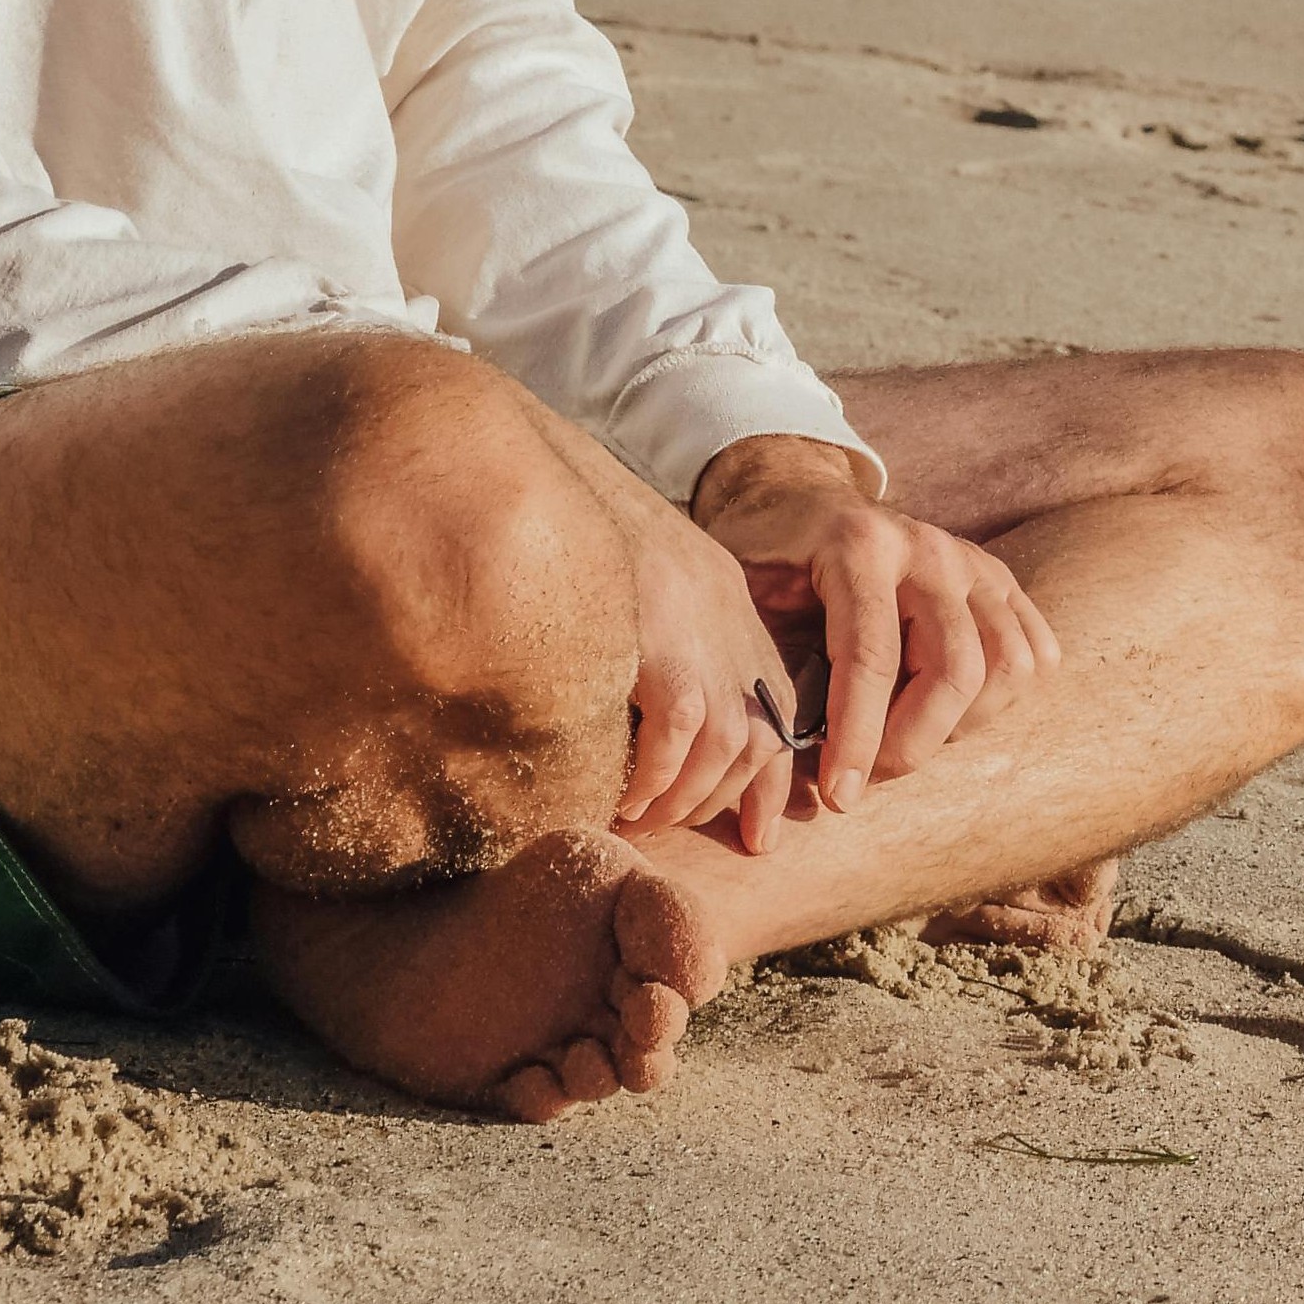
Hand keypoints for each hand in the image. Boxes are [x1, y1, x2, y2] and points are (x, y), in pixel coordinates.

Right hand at [574, 452, 814, 853]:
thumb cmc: (559, 532)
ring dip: (691, 798)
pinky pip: (681, 731)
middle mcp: (726, 610)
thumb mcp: (627, 584)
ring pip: (732, 742)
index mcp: (724, 597)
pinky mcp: (660, 635)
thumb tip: (638, 722)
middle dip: (725, 794)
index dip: (768, 775)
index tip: (759, 833)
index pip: (778, 700)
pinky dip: (658, 776)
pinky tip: (624, 796)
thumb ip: (649, 640)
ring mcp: (699, 621)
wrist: (526, 470)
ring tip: (644, 819)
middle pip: (767, 729)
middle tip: (672, 823)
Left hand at [690, 437, 1060, 811]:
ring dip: (960, 724)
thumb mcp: (742, 597)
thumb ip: (762, 664)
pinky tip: (948, 709)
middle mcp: (928, 546)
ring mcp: (972, 559)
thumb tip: (774, 755)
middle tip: (866, 776)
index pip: (874, 656)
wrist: (800, 497)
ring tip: (905, 734)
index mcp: (859, 546)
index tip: (838, 797)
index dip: (859, 738)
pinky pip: (1036, 653)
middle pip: (956, 667)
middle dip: (913, 743)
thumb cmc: (766, 560)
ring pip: (1008, 665)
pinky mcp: (999, 579)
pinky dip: (1002, 698)